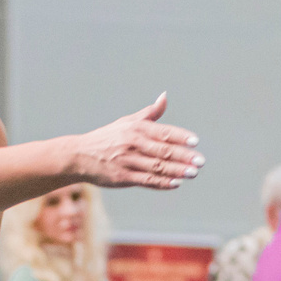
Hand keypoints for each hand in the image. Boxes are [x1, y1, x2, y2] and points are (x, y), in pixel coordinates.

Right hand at [72, 94, 201, 190]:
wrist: (79, 156)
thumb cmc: (108, 137)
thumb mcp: (127, 122)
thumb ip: (150, 113)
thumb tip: (165, 97)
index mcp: (136, 128)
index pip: (163, 132)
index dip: (181, 137)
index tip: (196, 141)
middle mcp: (132, 144)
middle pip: (163, 151)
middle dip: (184, 156)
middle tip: (201, 161)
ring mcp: (127, 161)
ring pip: (157, 167)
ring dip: (177, 171)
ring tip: (193, 173)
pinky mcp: (123, 178)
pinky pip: (146, 181)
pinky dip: (162, 183)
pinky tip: (176, 183)